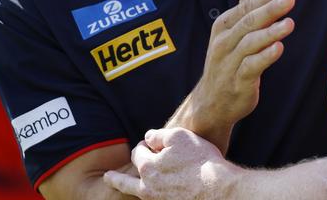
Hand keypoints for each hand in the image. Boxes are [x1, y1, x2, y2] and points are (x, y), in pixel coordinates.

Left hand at [104, 128, 238, 199]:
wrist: (218, 188)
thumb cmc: (200, 159)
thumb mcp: (178, 136)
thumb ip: (158, 134)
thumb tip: (147, 138)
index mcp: (147, 168)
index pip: (138, 153)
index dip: (143, 145)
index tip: (147, 143)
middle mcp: (148, 188)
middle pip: (126, 183)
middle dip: (116, 178)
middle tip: (107, 177)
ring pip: (138, 193)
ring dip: (130, 188)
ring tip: (121, 187)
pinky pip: (154, 199)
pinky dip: (149, 195)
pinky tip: (152, 191)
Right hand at [168, 0, 294, 152]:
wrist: (212, 101)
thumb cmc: (228, 59)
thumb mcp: (234, 27)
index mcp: (224, 25)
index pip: (245, 7)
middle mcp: (224, 41)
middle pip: (248, 22)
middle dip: (269, 10)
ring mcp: (230, 62)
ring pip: (250, 43)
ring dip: (270, 33)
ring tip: (290, 24)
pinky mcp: (238, 82)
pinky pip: (251, 67)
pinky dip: (264, 57)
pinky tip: (279, 49)